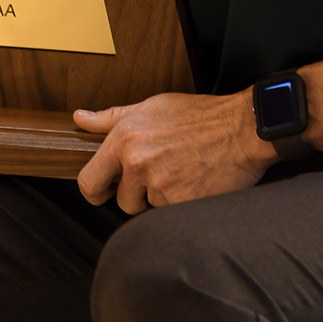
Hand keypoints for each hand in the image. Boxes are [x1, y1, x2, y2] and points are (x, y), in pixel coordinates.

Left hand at [74, 90, 274, 214]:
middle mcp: (137, 162)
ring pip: (148, 208)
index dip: (95, 191)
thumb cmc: (199, 116)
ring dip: (162, 199)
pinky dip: (182, 204)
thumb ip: (111, 117)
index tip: (105, 191)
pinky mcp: (181, 203)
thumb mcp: (151, 106)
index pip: (88, 180)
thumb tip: (79, 118)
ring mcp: (159, 185)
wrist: (242, 129)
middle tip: (156, 180)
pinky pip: (170, 215)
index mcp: (124, 138)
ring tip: (182, 173)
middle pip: (120, 201)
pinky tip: (195, 183)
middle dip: (134, 197)